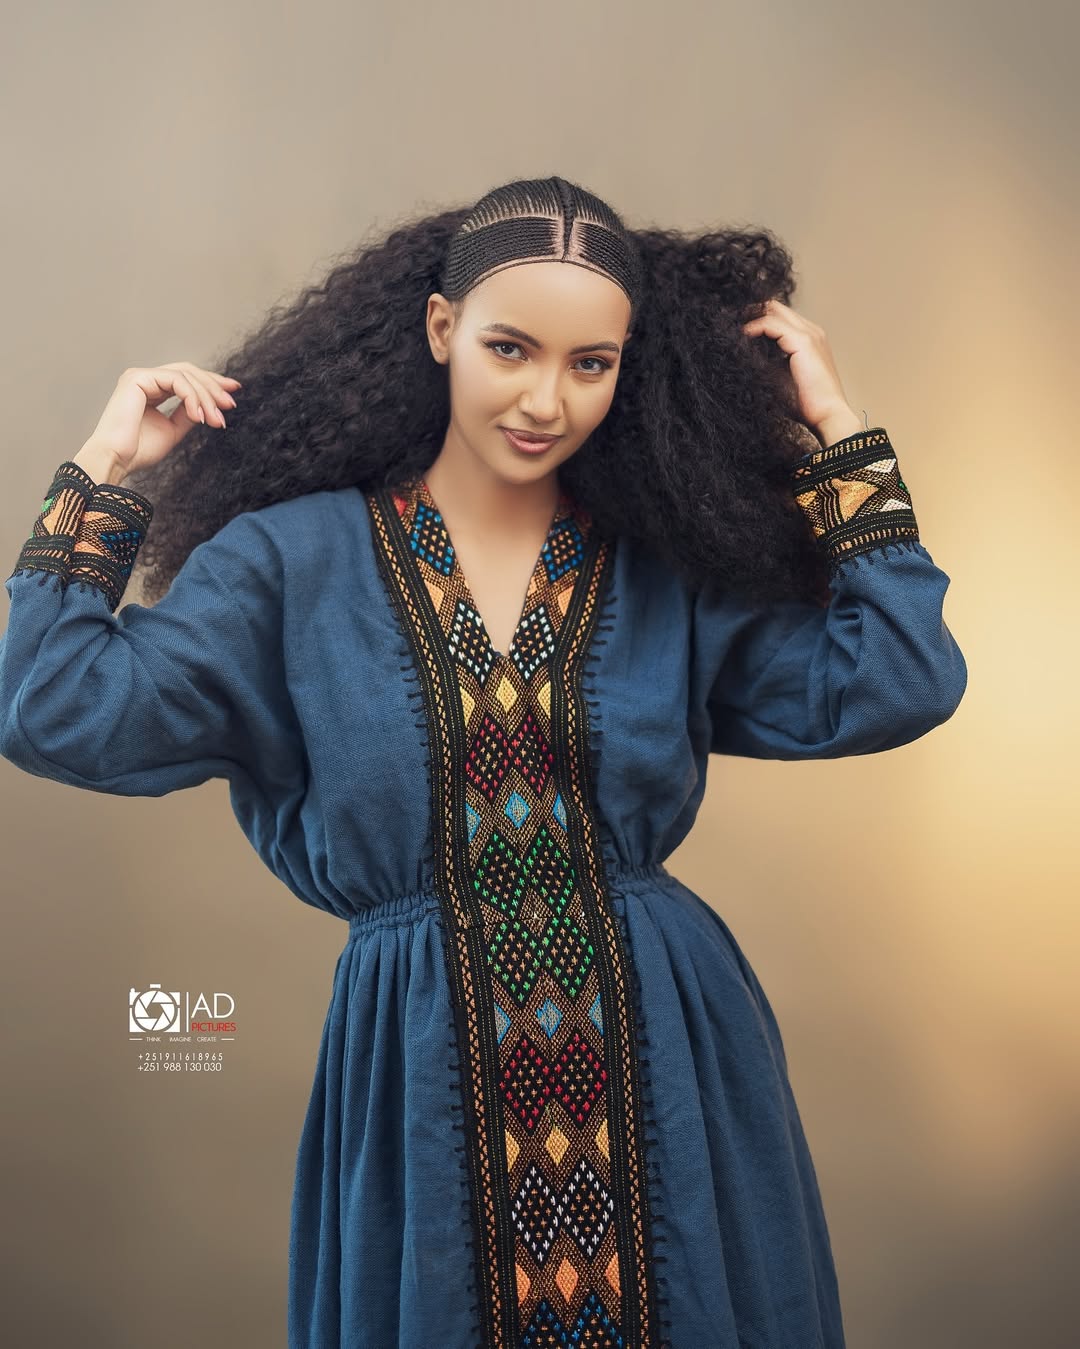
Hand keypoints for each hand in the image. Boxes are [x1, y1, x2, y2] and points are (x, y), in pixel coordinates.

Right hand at [81, 363, 241, 478]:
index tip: (231, 398)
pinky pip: (176, 380)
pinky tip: (199, 415)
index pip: (187, 379)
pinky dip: (192, 396)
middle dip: (213, 387)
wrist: (116, 460)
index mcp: (152, 390)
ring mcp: (140, 376)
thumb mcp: (173, 430)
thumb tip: (208, 406)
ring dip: (206, 397)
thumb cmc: (138, 451)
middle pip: (189, 372)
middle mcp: (146, 379)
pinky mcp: (137, 378)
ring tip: (215, 419)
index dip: (211, 385)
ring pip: (185, 375)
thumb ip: (188, 415)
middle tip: (230, 405)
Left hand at [741, 299, 860, 443]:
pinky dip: (754, 327)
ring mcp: (809, 334)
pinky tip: (742, 336)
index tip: (735, 328)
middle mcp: (811, 331)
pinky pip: (771, 324)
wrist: (827, 415)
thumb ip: (769, 363)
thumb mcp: (782, 378)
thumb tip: (745, 356)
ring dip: (751, 316)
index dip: (757, 318)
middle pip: (776, 308)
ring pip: (773, 310)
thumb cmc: (807, 404)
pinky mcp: (803, 342)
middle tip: (729, 322)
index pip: (780, 317)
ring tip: (731, 326)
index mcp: (809, 339)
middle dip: (751, 312)